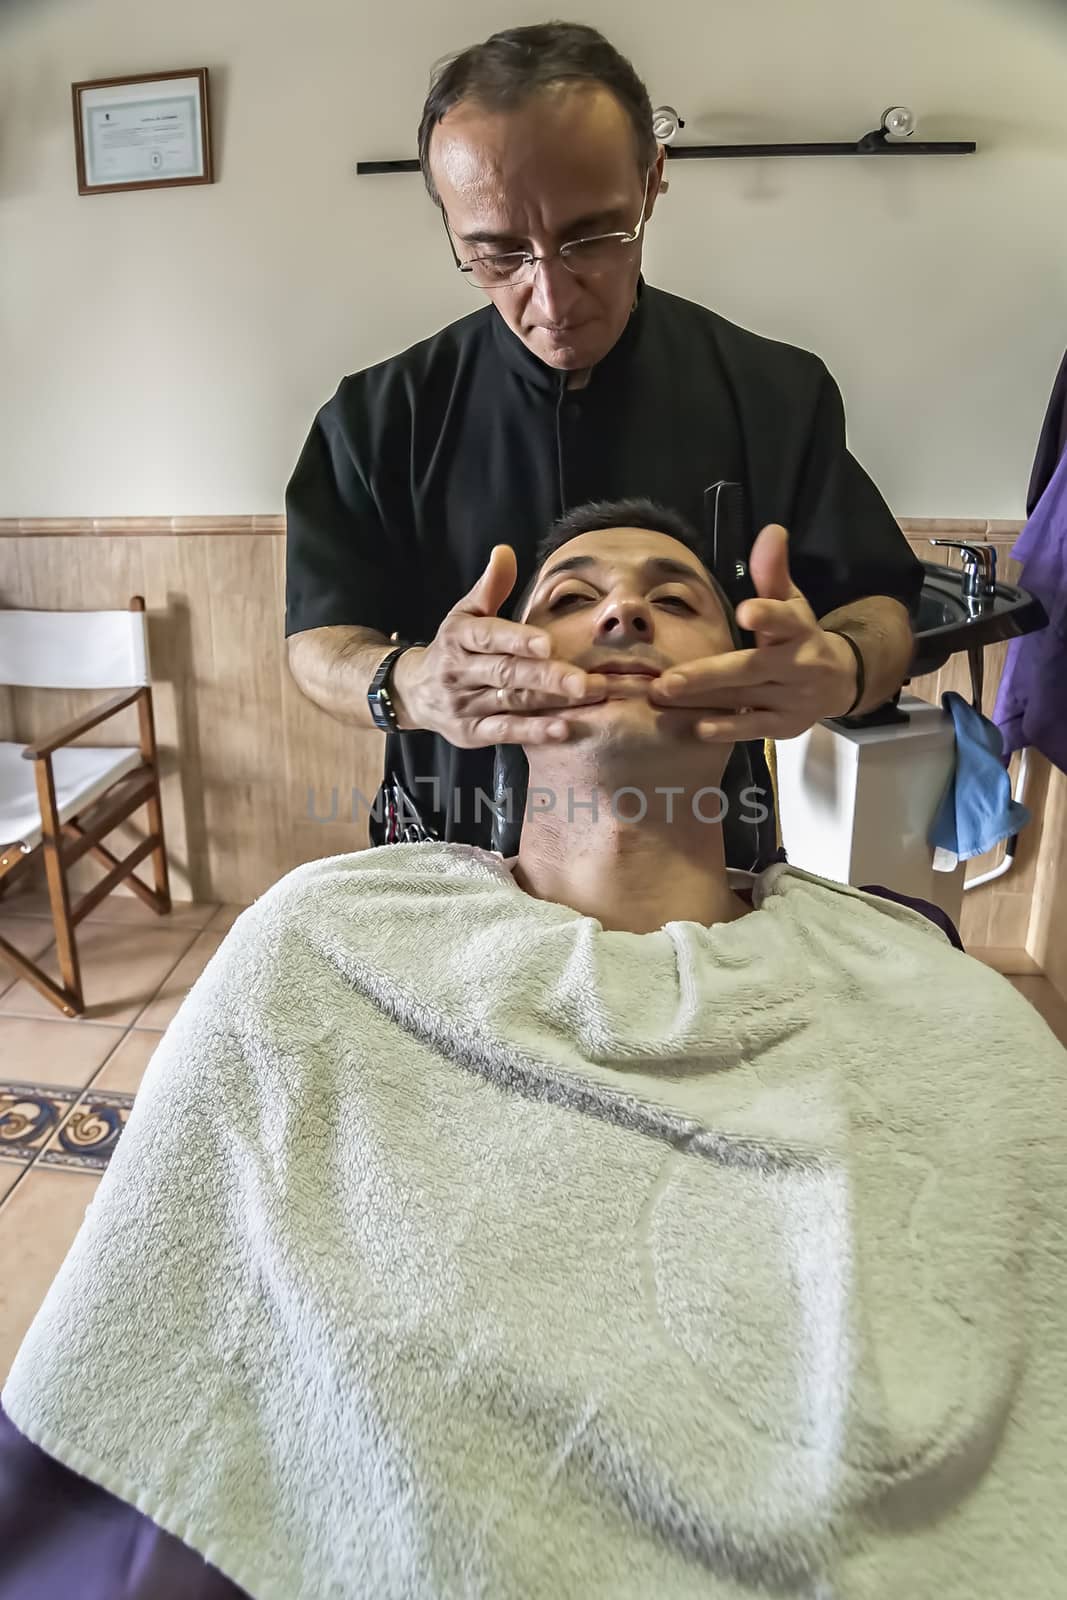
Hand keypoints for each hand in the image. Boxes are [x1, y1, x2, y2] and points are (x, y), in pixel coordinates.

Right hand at [391, 546, 607, 746]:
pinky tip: (563, 729)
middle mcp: (458, 672)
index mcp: (458, 637)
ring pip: (511, 703)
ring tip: (590, 697)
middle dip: (547, 676)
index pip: (488, 637)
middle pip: (506, 673)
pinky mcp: (470, 734)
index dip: (517, 640)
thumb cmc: (453, 647)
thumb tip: (505, 552)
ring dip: (552, 702)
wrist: (413, 691)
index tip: (547, 644)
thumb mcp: (464, 614)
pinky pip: (504, 732)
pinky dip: (533, 732)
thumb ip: (490, 587)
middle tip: (586, 680)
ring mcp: (464, 705)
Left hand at [646, 524, 858, 739]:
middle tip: (666, 681)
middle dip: (707, 676)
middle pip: (750, 668)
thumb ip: (773, 572)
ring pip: (743, 699)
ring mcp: (793, 698)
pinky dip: (727, 728)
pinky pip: (754, 728)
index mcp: (799, 629)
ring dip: (702, 702)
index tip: (747, 611)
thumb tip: (771, 531)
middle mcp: (798, 664)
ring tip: (662, 699)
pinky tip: (697, 728)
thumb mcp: (792, 602)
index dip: (767, 616)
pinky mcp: (787, 724)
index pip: (784, 620)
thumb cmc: (800, 636)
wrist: (839, 681)